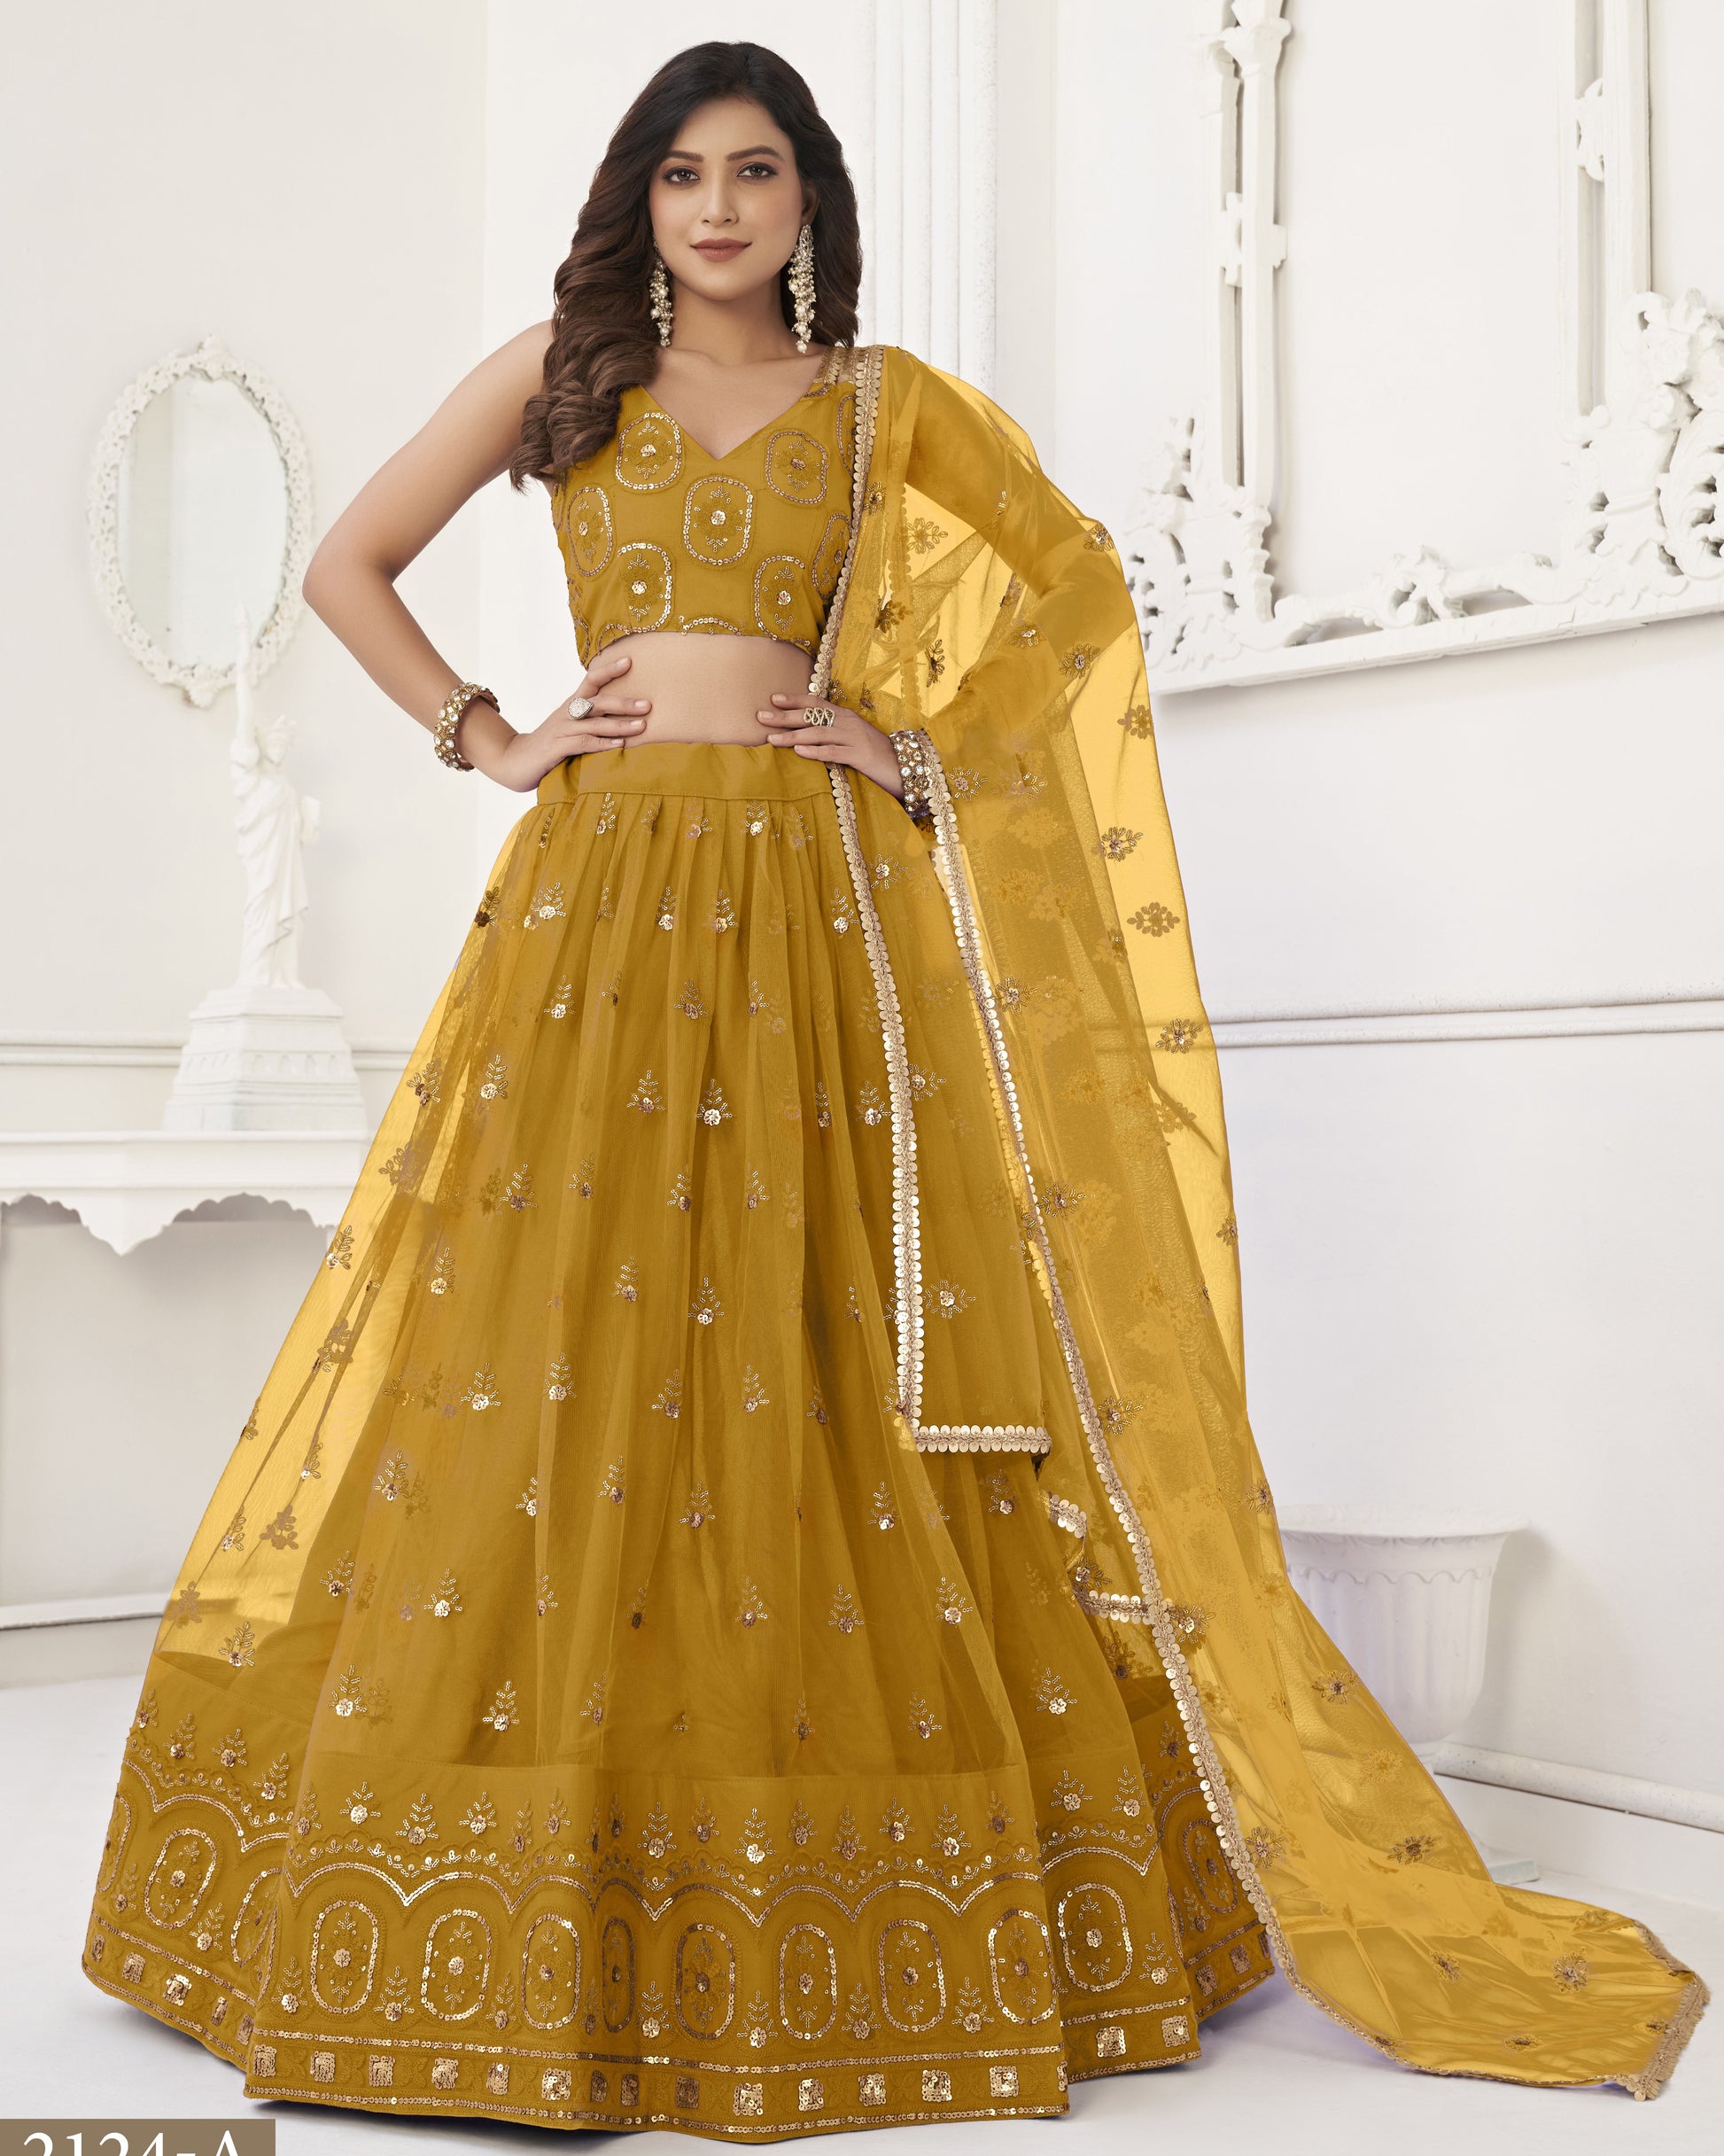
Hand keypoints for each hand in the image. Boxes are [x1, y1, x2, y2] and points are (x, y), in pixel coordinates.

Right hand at [470, 652, 652, 791]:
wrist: (513, 761)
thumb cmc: (548, 748)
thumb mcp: (570, 730)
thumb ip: (590, 724)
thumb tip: (623, 723)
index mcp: (571, 706)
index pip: (591, 681)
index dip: (608, 670)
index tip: (630, 661)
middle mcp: (566, 713)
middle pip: (597, 702)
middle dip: (624, 703)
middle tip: (648, 705)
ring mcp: (560, 729)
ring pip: (594, 723)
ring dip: (619, 724)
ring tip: (642, 725)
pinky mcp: (556, 747)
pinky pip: (583, 743)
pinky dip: (603, 743)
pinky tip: (620, 745)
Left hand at [753, 691, 904, 801]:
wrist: (903, 766)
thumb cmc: (875, 754)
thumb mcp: (852, 737)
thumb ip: (833, 731)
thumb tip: (807, 732)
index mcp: (845, 716)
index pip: (816, 702)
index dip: (794, 699)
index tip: (772, 698)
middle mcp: (848, 722)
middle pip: (811, 715)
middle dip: (784, 716)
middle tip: (760, 716)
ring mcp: (854, 738)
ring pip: (818, 733)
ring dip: (793, 736)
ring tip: (772, 738)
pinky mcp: (860, 756)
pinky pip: (833, 752)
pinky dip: (815, 751)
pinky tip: (799, 752)